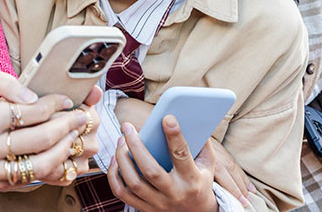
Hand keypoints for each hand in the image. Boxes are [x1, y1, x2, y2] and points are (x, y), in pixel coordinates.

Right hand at [0, 65, 97, 190]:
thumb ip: (7, 81)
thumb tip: (33, 97)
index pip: (34, 112)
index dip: (56, 104)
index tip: (66, 100)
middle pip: (42, 139)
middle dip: (67, 127)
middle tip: (79, 118)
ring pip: (40, 165)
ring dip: (64, 150)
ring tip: (72, 136)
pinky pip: (29, 179)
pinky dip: (48, 167)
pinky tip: (57, 153)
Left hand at [114, 99, 252, 203]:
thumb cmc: (200, 182)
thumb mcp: (207, 165)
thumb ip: (201, 144)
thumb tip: (190, 117)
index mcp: (192, 180)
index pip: (182, 155)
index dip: (175, 136)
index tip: (166, 117)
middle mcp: (174, 193)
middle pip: (150, 170)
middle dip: (136, 146)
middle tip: (127, 127)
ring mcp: (158, 203)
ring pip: (133, 182)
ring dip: (122, 158)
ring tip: (121, 140)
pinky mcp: (145, 209)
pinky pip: (121, 193)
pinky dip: (114, 175)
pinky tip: (115, 160)